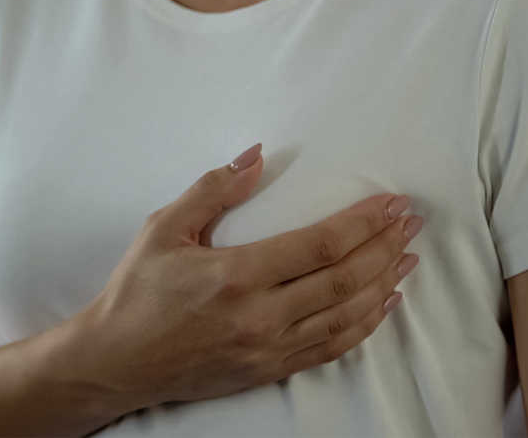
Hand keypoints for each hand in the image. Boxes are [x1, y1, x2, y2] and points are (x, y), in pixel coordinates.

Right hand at [73, 144, 421, 408]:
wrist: (115, 362)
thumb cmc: (136, 292)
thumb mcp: (164, 228)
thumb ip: (213, 189)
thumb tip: (256, 155)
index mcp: (236, 275)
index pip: (319, 245)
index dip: (362, 222)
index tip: (390, 202)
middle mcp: (260, 316)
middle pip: (343, 280)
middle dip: (384, 247)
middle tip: (412, 222)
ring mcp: (268, 349)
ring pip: (345, 317)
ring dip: (383, 285)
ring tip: (407, 258)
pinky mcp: (268, 370)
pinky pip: (330, 349)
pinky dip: (363, 326)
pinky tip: (380, 305)